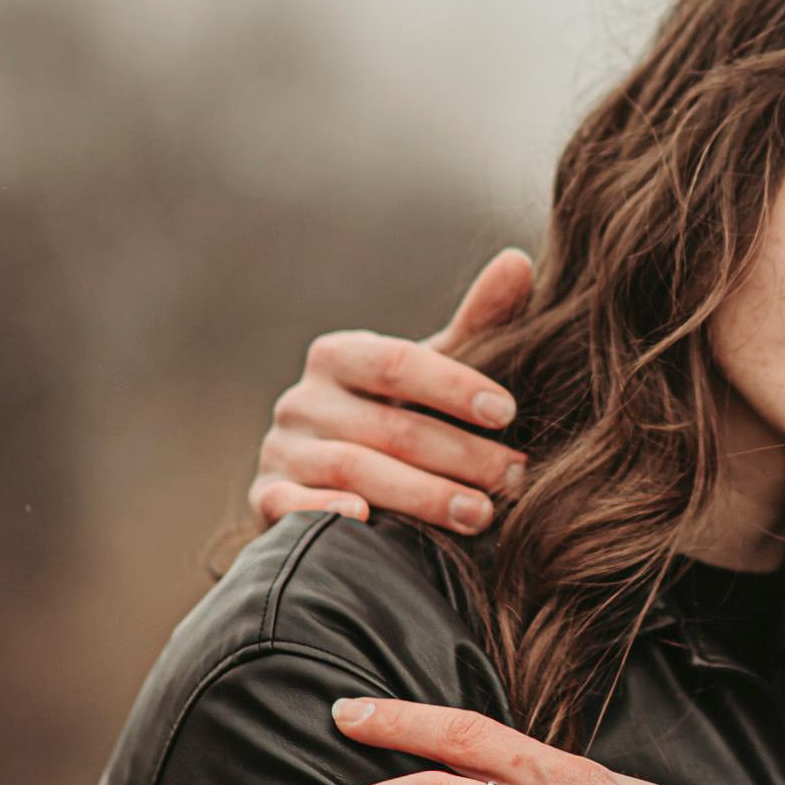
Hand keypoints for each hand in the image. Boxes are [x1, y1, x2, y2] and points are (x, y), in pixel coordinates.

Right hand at [248, 249, 533, 534]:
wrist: (330, 481)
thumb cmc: (398, 414)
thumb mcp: (433, 370)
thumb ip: (477, 323)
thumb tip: (517, 261)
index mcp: (339, 356)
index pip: (397, 362)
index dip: (453, 385)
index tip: (507, 412)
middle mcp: (302, 399)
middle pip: (387, 426)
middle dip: (460, 454)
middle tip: (514, 476)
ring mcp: (281, 451)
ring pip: (354, 470)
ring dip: (423, 495)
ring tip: (482, 514)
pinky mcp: (267, 501)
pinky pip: (294, 507)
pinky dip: (328, 512)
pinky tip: (369, 522)